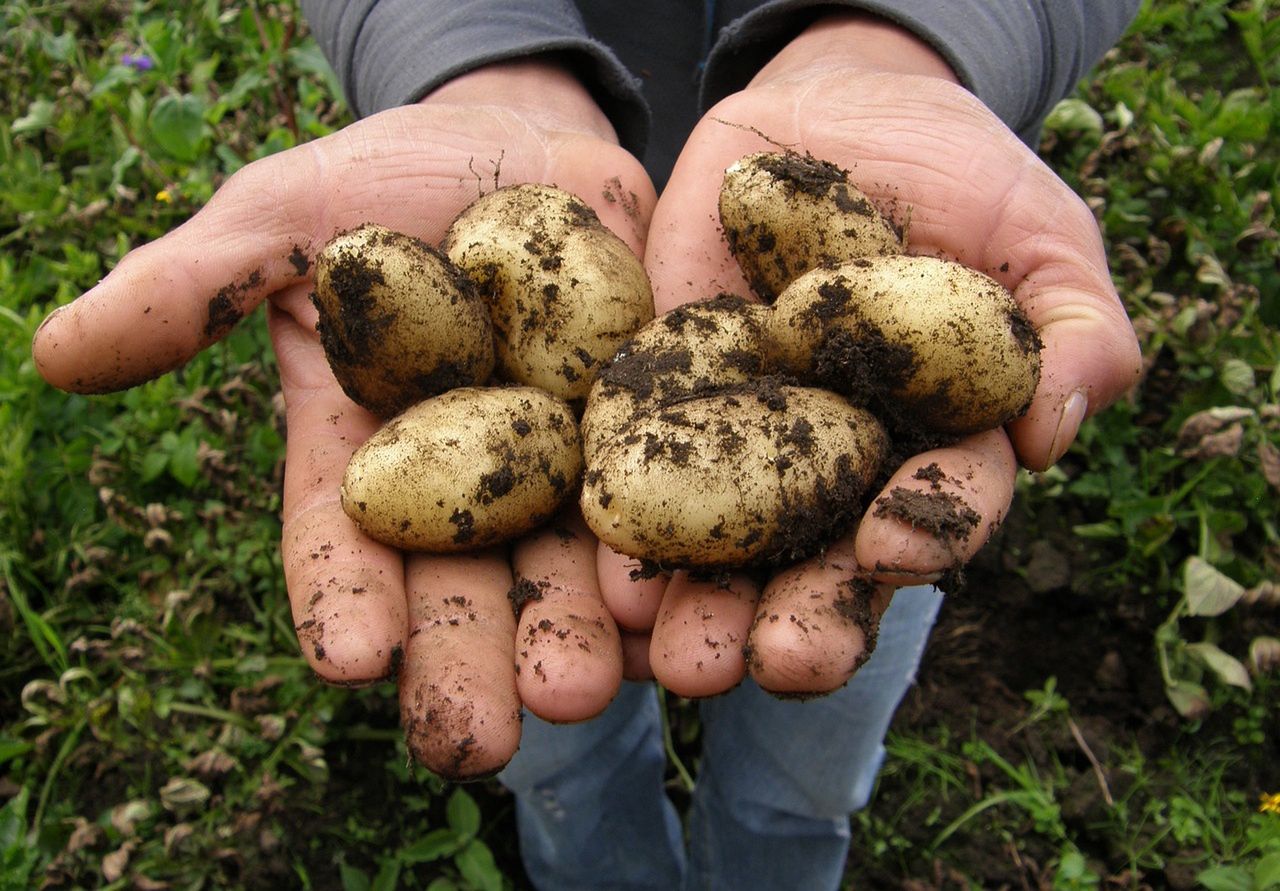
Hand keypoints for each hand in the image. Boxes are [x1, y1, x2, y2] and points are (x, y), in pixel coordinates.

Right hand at [32, 60, 656, 777]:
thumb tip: (57, 352)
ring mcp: (566, 468)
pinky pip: (671, 504)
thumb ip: (193, 287)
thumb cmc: (385, 182)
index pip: (343, 542)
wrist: (521, 145)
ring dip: (582, 639)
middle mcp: (466, 487)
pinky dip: (677, 563)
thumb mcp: (283, 217)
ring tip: (590, 693)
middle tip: (480, 738)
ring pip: (571, 571)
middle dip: (469, 661)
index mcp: (368, 457)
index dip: (342, 599)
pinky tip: (685, 619)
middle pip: (463, 588)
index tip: (348, 660)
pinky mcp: (652, 436)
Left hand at [596, 14, 1141, 696]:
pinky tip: (602, 570)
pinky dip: (625, 518)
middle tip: (773, 664)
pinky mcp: (667, 393)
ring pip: (728, 544)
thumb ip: (1076, 329)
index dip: (922, 534)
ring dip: (704, 604)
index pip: (938, 510)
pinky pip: (640, 461)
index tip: (888, 549)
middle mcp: (838, 467)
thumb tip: (1056, 431)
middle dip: (804, 617)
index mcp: (935, 448)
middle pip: (824, 561)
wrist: (843, 108)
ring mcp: (747, 438)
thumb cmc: (965, 176)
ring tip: (676, 658)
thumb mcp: (1041, 234)